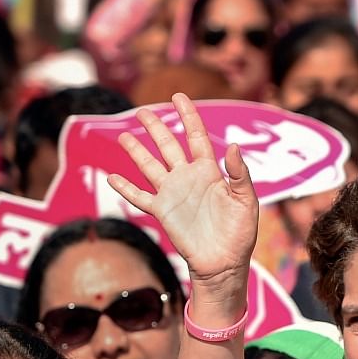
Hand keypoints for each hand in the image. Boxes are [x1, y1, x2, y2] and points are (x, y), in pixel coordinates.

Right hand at [108, 93, 257, 289]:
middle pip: (168, 145)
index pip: (196, 136)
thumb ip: (239, 174)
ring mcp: (173, 194)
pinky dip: (125, 188)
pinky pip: (139, 197)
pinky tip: (111, 177)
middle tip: (142, 112)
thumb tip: (232, 146)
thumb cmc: (240, 233)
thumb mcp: (246, 201)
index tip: (178, 96)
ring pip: (149, 166)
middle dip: (156, 127)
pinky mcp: (162, 212)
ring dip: (136, 152)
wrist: (224, 262)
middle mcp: (188, 177)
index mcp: (209, 171)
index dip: (187, 116)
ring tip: (123, 136)